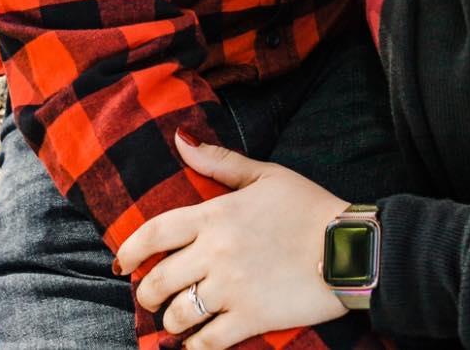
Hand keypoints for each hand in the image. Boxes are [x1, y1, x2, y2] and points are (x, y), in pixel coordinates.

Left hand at [115, 131, 349, 348]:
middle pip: (159, 280)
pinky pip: (207, 342)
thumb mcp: (264, 174)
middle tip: (149, 298)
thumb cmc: (307, 206)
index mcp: (215, 214)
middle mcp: (216, 251)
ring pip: (179, 315)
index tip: (120, 263)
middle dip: (146, 294)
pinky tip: (195, 343)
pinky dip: (195, 347)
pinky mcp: (250, 318)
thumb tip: (181, 140)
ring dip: (170, 322)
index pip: (156, 232)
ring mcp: (231, 287)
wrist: (348, 246)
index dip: (130, 250)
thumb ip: (218, 162)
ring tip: (174, 322)